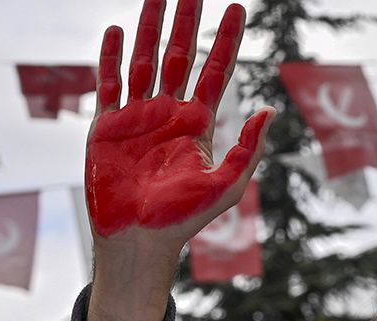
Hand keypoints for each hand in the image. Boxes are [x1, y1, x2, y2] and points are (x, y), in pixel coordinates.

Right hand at [85, 0, 272, 320]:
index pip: (215, 71)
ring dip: (151, 28)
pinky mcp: (107, 126)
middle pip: (180, 55)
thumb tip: (269, 111)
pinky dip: (112, 57)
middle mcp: (167, 113)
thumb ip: (247, 149)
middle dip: (187, 22)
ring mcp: (136, 116)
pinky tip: (117, 31)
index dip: (226, 40)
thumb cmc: (182, 220)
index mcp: (197, 124)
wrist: (137, 240)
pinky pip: (109, 83)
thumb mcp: (226, 186)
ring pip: (145, 61)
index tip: (237, 8)